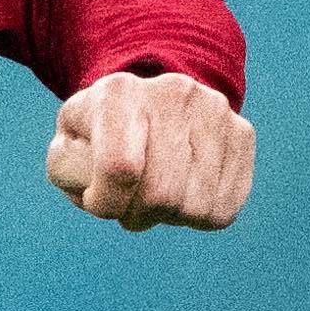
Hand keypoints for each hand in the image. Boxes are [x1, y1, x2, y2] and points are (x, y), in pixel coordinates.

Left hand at [49, 71, 252, 233]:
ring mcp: (214, 111)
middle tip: (128, 206)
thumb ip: (67, 168)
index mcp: (118, 92)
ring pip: (195, 207)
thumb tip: (100, 186)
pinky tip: (184, 194)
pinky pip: (223, 209)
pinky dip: (198, 216)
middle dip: (137, 215)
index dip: (106, 203)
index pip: (119, 168)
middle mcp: (173, 92)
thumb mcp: (68, 146)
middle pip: (161, 194)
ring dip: (169, 218)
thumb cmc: (102, 135)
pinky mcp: (242, 133)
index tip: (99, 202)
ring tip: (156, 196)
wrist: (152, 103)